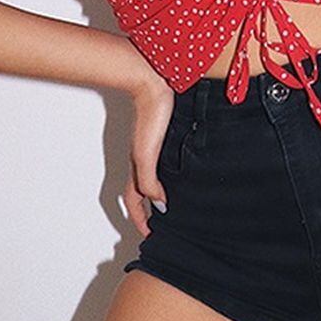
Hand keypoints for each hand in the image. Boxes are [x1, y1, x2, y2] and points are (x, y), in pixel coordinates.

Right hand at [122, 74, 176, 236]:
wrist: (157, 85)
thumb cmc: (151, 116)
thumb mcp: (146, 154)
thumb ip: (149, 181)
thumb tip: (159, 205)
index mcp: (137, 166)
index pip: (133, 201)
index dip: (140, 220)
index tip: (150, 235)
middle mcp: (144, 161)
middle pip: (142, 194)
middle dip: (148, 212)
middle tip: (162, 228)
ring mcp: (154, 151)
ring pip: (154, 181)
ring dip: (161, 197)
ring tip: (177, 209)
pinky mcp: (167, 140)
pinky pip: (166, 167)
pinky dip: (171, 179)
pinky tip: (186, 179)